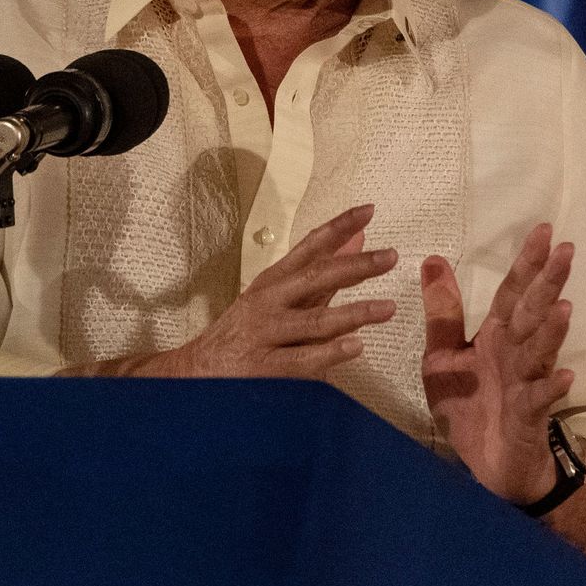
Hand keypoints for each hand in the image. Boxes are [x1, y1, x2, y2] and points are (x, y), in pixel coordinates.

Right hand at [156, 204, 397, 378]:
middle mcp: (268, 303)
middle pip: (315, 278)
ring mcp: (266, 335)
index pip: (308, 248)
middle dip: (354, 267)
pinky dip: (330, 353)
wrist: (195, 374)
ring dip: (353, 313)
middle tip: (389, 257)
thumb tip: (356, 240)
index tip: (368, 211)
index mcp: (272, 282)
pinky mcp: (266, 368)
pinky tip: (355, 347)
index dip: (338, 228)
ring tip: (387, 308)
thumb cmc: (245, 333)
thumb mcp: (277, 298)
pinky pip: (303, 360)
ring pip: (315, 321)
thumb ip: (319, 275)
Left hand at [421, 223, 574, 504]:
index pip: (514, 293)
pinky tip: (565, 376)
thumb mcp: (443, 356)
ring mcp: (526, 383)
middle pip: (533, 313)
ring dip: (551, 332)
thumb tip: (433, 259)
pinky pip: (540, 400)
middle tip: (567, 250)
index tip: (544, 230)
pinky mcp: (527, 416)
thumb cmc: (469, 405)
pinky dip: (552, 389)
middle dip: (549, 283)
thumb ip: (442, 312)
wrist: (484, 464)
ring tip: (563, 308)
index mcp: (496, 336)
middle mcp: (516, 354)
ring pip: (539, 352)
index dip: (527, 263)